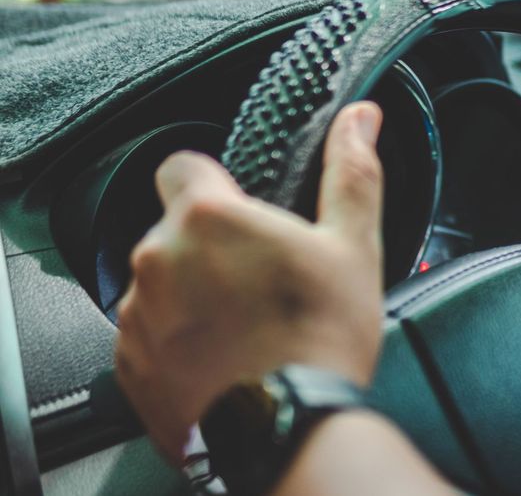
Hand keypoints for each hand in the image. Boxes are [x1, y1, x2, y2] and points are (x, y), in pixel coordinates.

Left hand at [115, 102, 385, 463]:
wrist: (288, 430)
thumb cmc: (319, 339)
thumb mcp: (353, 246)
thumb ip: (351, 172)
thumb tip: (362, 118)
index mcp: (208, 216)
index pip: (181, 165)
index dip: (213, 183)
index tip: (241, 210)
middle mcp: (159, 257)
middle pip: (175, 230)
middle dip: (211, 247)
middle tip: (262, 281)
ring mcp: (139, 314)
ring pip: (162, 283)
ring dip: (193, 294)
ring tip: (246, 326)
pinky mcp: (130, 364)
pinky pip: (148, 334)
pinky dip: (178, 341)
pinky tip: (224, 357)